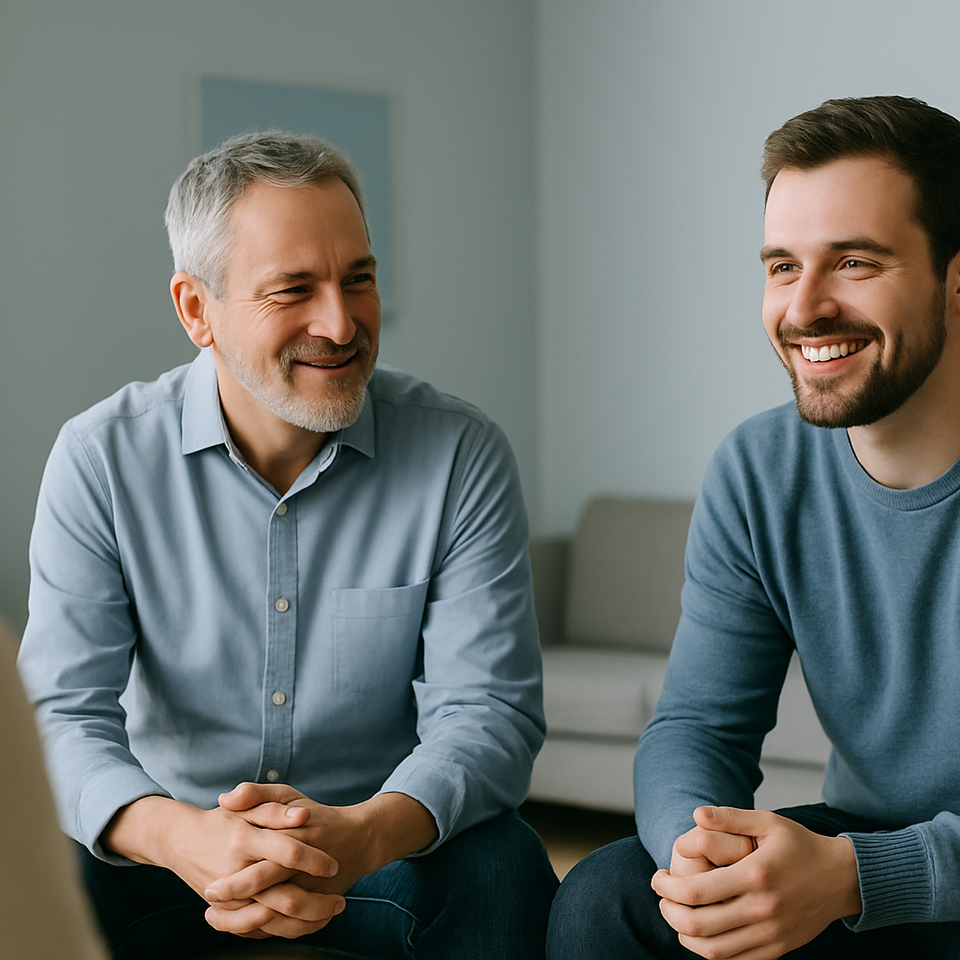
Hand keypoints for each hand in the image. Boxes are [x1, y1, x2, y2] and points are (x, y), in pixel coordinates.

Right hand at [103, 795, 342, 939]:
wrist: (182, 841)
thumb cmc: (223, 819)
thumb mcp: (248, 806)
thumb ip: (275, 808)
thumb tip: (303, 816)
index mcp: (244, 840)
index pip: (288, 852)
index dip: (314, 860)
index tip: (334, 865)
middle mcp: (236, 873)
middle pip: (284, 897)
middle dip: (318, 902)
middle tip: (342, 901)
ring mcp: (230, 899)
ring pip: (275, 921)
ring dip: (307, 921)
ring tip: (331, 913)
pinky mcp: (227, 914)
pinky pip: (260, 932)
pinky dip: (286, 931)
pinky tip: (309, 924)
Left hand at [203, 783, 436, 936]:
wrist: (361, 839)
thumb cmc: (316, 815)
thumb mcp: (289, 796)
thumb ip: (256, 792)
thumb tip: (224, 799)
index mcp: (297, 836)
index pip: (264, 863)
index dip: (235, 882)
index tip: (208, 889)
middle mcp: (307, 865)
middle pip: (272, 892)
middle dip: (239, 904)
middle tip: (211, 907)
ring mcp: (317, 887)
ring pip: (283, 917)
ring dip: (249, 923)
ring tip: (218, 920)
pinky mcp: (322, 904)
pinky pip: (295, 927)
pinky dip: (270, 930)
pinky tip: (245, 927)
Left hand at [651, 806, 861, 959]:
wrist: (842, 878)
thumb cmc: (800, 845)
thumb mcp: (768, 821)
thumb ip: (730, 817)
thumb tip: (695, 814)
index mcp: (755, 875)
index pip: (696, 892)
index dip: (667, 887)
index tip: (657, 876)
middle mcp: (762, 909)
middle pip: (698, 926)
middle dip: (669, 912)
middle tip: (662, 896)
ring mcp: (771, 934)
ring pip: (714, 951)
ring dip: (684, 936)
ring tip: (676, 915)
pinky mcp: (777, 949)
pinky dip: (710, 951)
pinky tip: (701, 932)